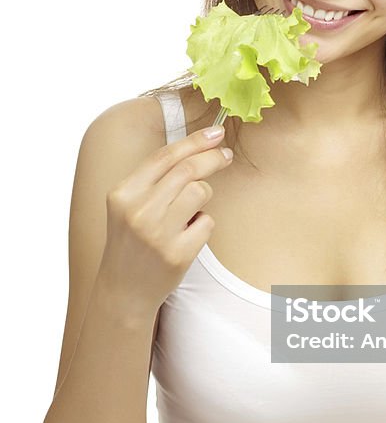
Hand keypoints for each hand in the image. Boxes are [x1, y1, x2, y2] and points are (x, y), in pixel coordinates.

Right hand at [99, 124, 232, 313]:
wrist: (124, 290)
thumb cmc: (132, 241)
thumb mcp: (129, 205)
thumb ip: (155, 178)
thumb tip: (198, 146)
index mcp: (123, 193)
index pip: (165, 156)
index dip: (195, 140)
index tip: (217, 132)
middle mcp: (138, 211)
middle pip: (188, 170)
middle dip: (212, 158)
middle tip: (225, 156)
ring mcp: (158, 234)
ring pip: (200, 192)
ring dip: (204, 197)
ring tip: (188, 213)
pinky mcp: (178, 254)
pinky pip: (207, 222)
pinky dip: (203, 225)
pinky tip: (186, 237)